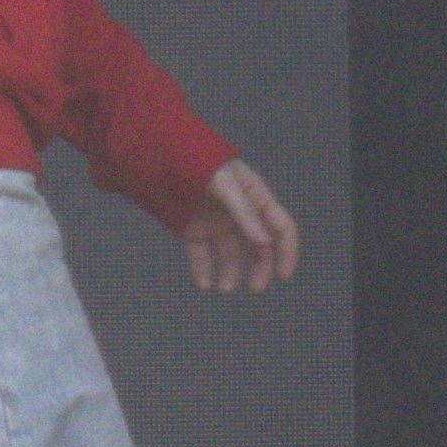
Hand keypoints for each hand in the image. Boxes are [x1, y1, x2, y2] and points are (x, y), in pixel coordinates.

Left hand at [180, 160, 301, 294]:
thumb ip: (244, 213)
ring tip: (224, 289)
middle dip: (260, 268)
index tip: (283, 275)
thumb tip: (265, 243)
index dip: (286, 250)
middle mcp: (240, 213)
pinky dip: (203, 270)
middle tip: (256, 288)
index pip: (280, 226)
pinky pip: (202, 255)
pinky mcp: (195, 231)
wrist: (160, 157)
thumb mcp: (224, 185)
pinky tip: (204, 284)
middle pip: (258, 246)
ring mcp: (218, 223)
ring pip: (231, 255)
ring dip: (231, 274)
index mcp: (255, 197)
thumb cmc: (197, 163)